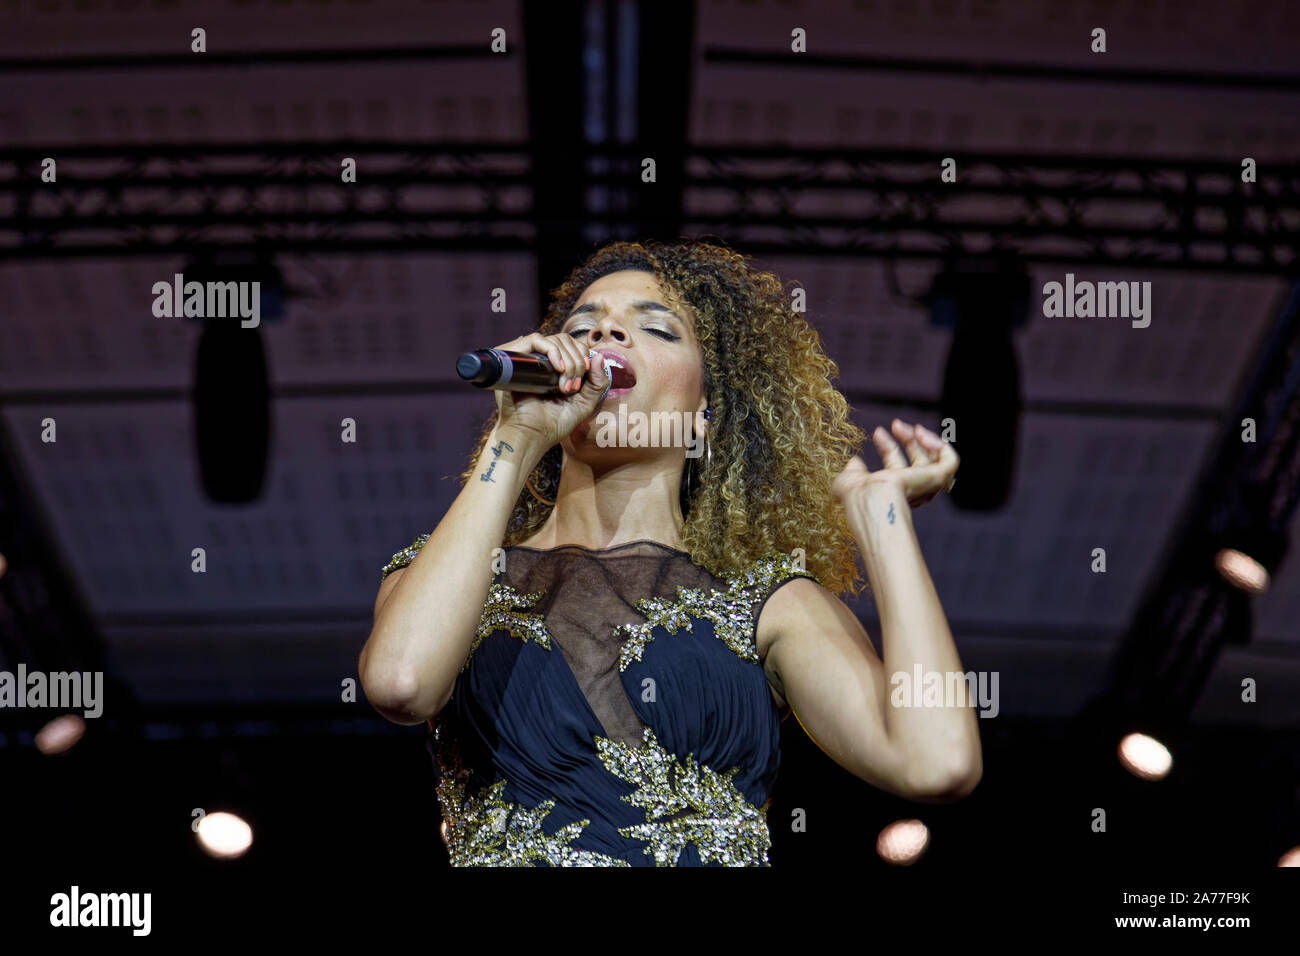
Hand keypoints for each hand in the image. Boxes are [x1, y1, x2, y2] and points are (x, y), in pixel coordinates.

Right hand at [491, 331, 609, 451]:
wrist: (532, 435)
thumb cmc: (554, 424)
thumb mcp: (585, 403)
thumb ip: (597, 382)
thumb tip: (599, 356)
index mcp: (557, 368)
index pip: (574, 345)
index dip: (584, 357)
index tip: (584, 378)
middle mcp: (542, 360)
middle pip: (567, 340)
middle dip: (577, 362)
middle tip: (573, 387)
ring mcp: (529, 358)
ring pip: (555, 340)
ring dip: (568, 360)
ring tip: (564, 386)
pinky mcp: (515, 359)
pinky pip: (536, 340)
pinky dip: (552, 350)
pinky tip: (558, 368)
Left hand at [832, 419, 959, 508]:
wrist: (870, 498)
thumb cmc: (857, 496)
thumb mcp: (847, 481)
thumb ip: (852, 472)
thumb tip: (855, 461)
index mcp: (892, 493)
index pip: (897, 467)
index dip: (888, 447)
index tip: (878, 432)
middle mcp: (911, 492)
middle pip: (918, 463)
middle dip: (907, 440)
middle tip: (896, 424)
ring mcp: (925, 486)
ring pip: (934, 460)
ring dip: (921, 438)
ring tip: (905, 425)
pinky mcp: (937, 479)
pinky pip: (951, 462)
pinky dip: (940, 445)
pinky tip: (922, 434)